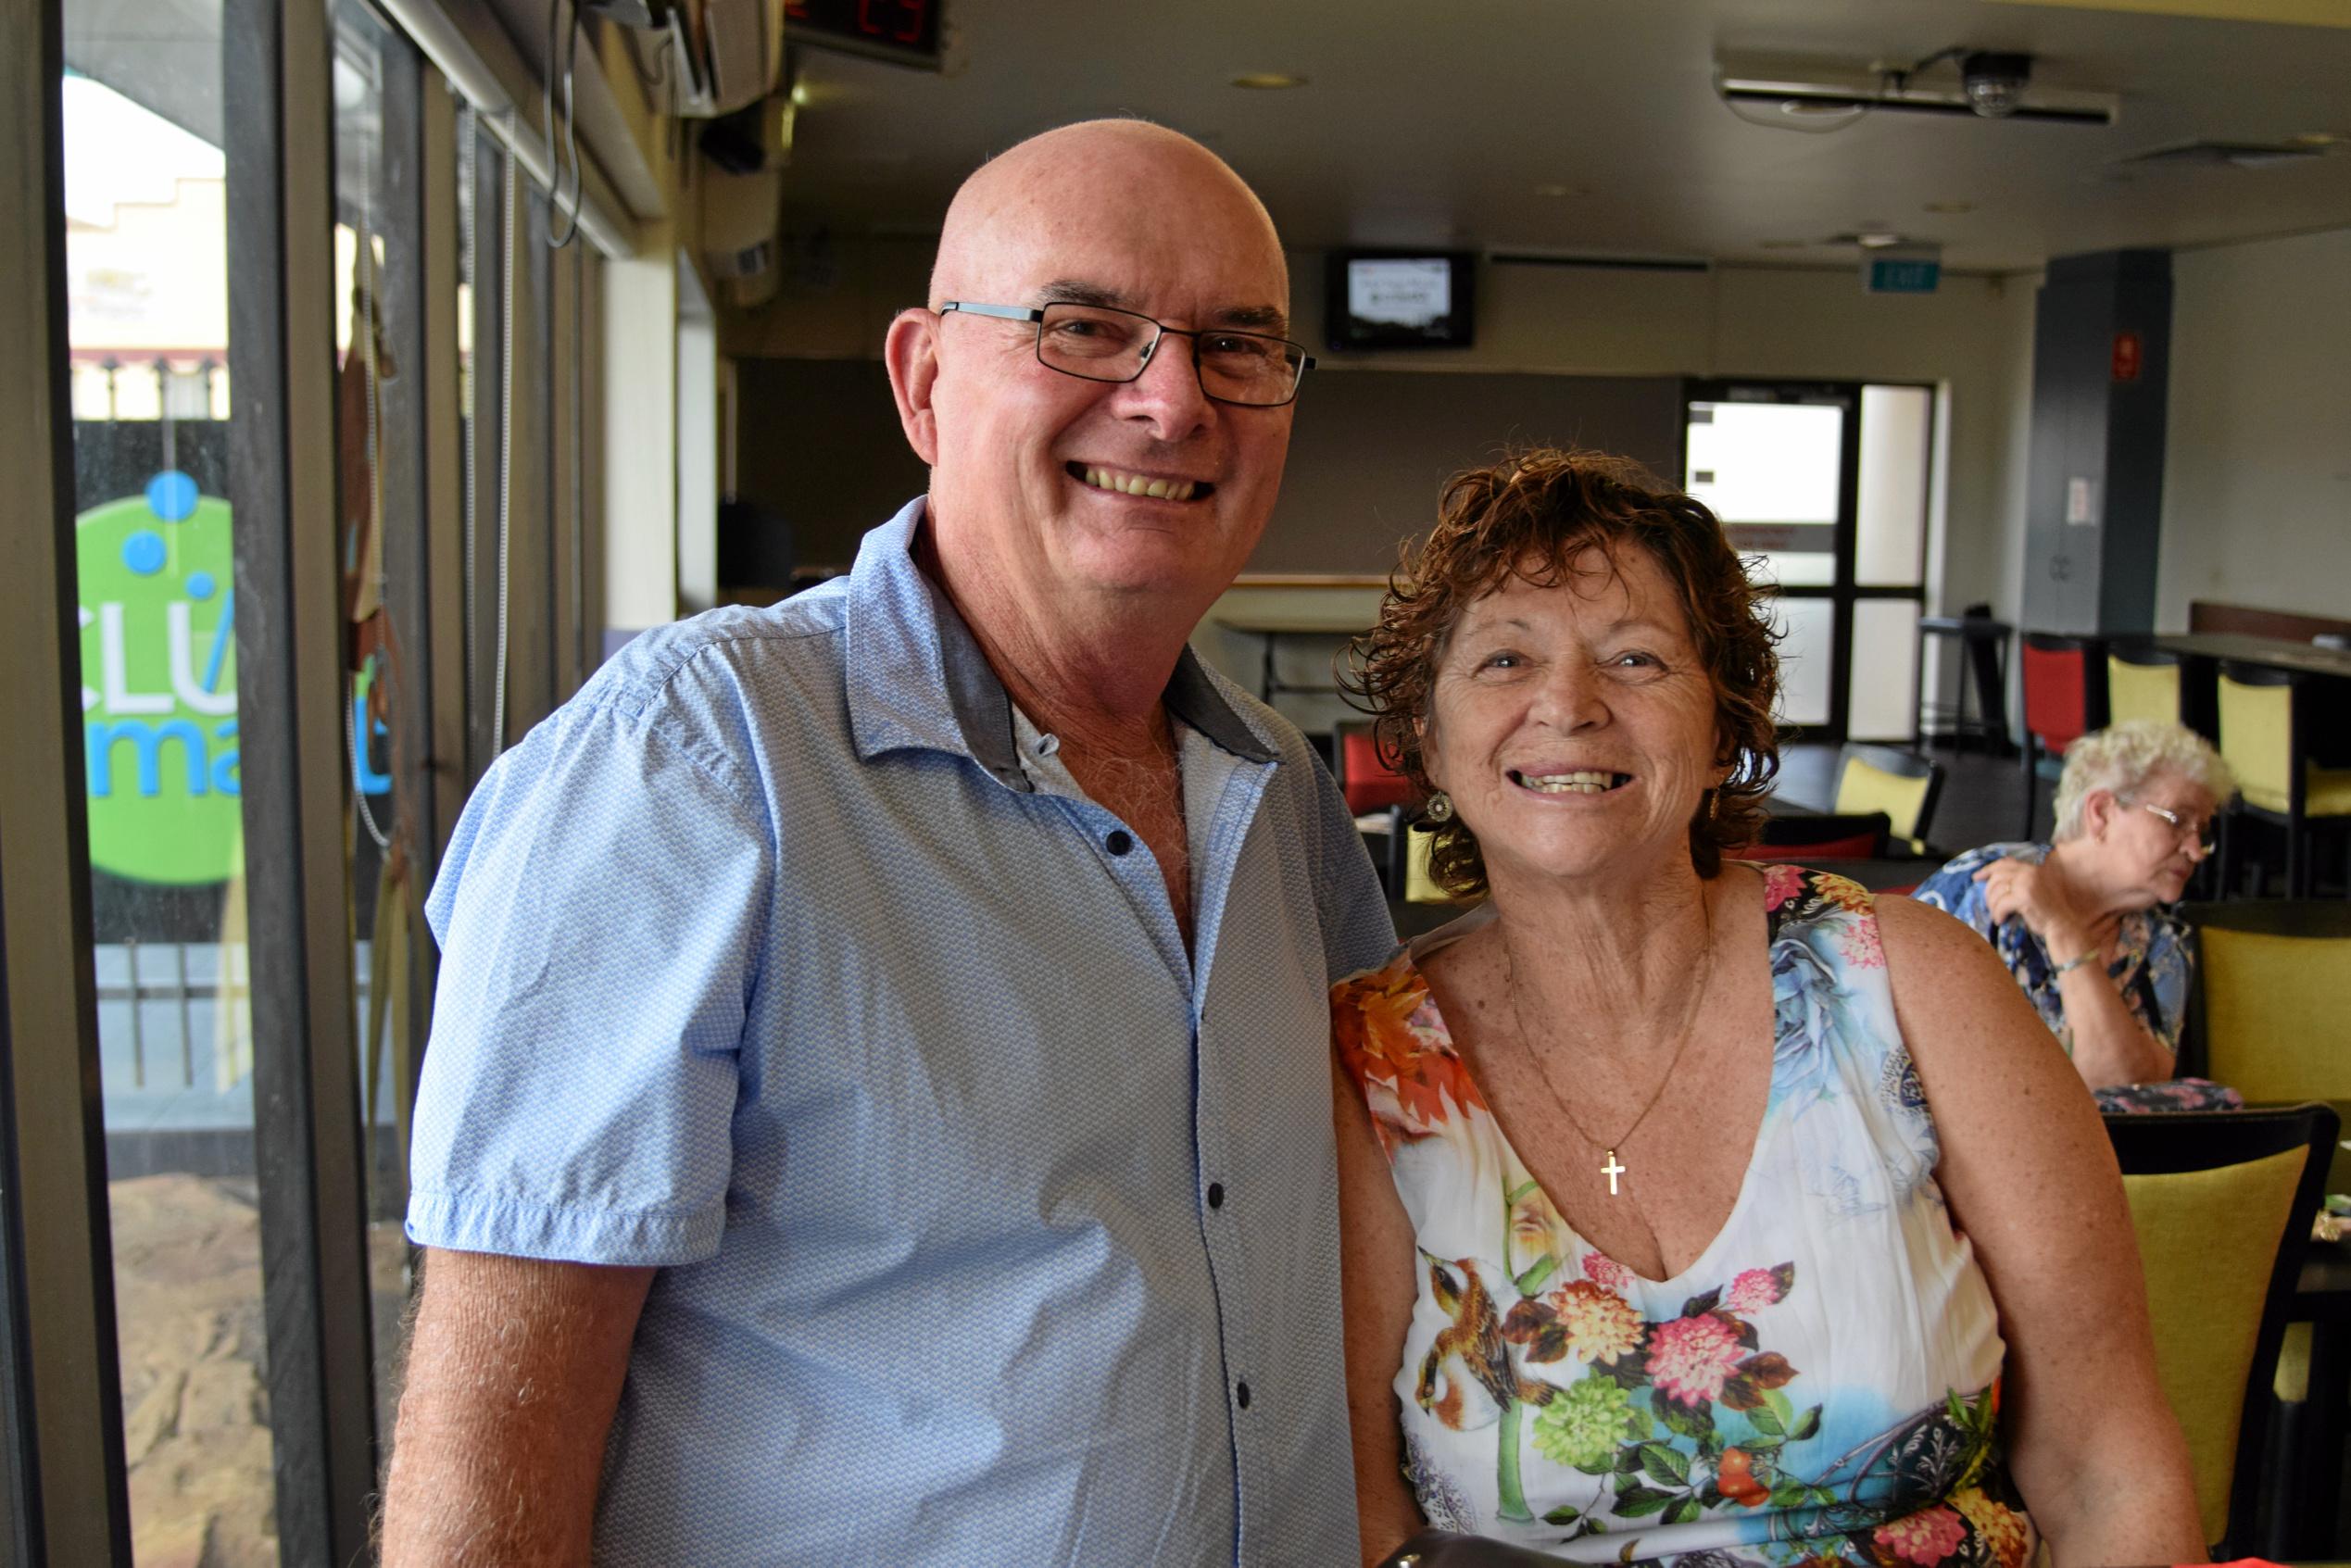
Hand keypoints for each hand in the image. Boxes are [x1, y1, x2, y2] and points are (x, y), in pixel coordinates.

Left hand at [1971, 856, 2094, 961]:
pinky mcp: (2024, 898)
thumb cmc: (2047, 911)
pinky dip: (1997, 914)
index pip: (2004, 863)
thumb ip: (2019, 881)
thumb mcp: (2034, 889)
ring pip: (1996, 891)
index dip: (1987, 869)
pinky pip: (2000, 904)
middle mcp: (2030, 873)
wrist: (2062, 925)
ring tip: (1997, 915)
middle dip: (1988, 892)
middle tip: (1990, 905)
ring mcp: (2027, 884)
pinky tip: (2001, 920)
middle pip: (1997, 877)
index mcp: (2033, 869)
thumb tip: (1991, 879)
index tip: (1976, 877)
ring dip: (1992, 905)